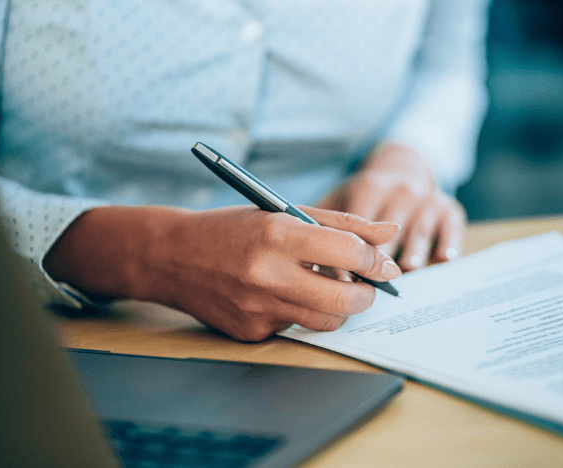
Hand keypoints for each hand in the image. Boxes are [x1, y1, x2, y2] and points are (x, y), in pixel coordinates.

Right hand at [43, 205, 400, 340]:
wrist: (172, 256)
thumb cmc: (233, 229)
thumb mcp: (285, 212)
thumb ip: (343, 225)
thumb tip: (390, 234)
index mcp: (278, 234)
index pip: (349, 252)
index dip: (376, 261)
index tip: (385, 265)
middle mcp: (267, 274)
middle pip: (344, 300)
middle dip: (367, 295)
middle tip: (366, 286)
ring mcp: (257, 308)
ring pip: (325, 322)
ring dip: (338, 309)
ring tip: (327, 288)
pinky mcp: (250, 332)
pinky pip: (294, 329)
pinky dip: (299, 313)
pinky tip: (281, 296)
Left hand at [317, 142, 465, 271]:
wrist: (403, 168)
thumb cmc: (363, 196)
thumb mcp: (340, 199)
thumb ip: (322, 226)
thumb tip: (305, 264)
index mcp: (369, 187)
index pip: (359, 224)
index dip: (351, 253)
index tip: (343, 279)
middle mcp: (400, 190)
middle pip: (391, 230)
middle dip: (381, 258)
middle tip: (372, 283)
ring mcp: (426, 198)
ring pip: (420, 229)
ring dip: (415, 250)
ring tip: (409, 268)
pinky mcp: (449, 207)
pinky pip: (451, 226)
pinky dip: (450, 241)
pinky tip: (444, 258)